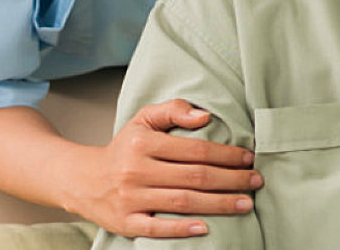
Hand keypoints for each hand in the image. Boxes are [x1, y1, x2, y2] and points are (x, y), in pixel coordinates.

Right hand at [64, 98, 260, 238]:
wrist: (82, 180)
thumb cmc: (123, 149)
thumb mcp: (142, 120)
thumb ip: (172, 110)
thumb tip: (204, 116)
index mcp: (143, 143)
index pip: (194, 149)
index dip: (225, 154)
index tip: (248, 157)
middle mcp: (136, 170)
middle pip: (194, 176)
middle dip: (231, 179)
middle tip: (256, 181)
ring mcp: (131, 198)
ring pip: (183, 201)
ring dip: (219, 204)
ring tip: (246, 203)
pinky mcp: (126, 222)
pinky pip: (158, 228)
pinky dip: (183, 229)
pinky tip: (207, 228)